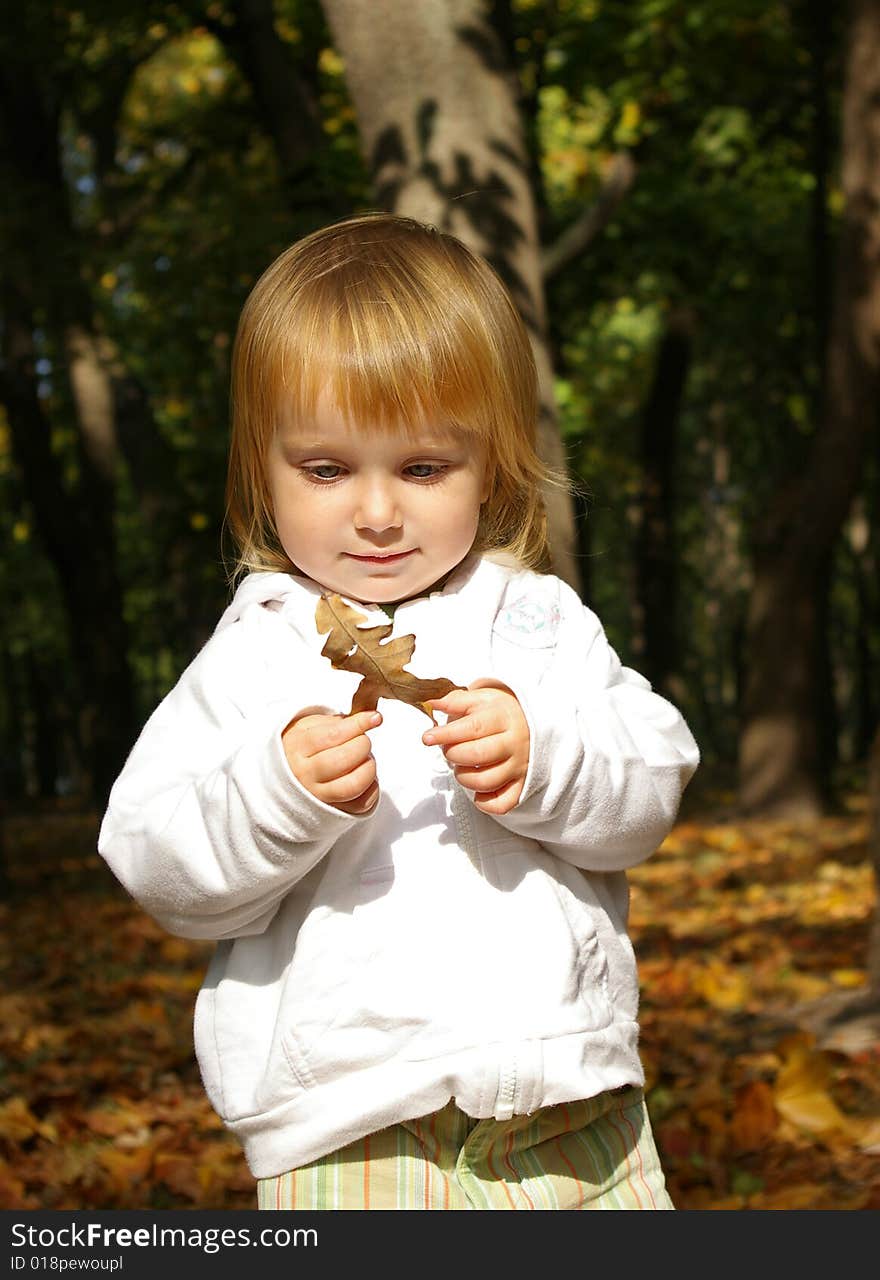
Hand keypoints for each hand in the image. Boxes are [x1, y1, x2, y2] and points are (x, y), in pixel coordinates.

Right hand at [282, 710, 381, 815]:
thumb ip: (340, 721)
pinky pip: (362, 803)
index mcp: (297, 749)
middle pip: (344, 760)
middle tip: (362, 742)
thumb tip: (373, 718)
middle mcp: (304, 775)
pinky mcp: (334, 812)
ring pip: (353, 785)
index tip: (374, 718)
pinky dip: (372, 787)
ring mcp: (318, 797)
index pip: (333, 736)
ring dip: (368, 768)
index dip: (358, 725)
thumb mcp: (312, 727)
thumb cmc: (304, 748)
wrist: (288, 776)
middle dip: (363, 745)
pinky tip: (364, 776)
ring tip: (364, 760)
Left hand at [422, 684, 529, 814]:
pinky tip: (477, 791)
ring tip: (461, 767)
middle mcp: (514, 743)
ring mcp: (519, 767)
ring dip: (464, 777)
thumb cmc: (499, 713)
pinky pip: (502, 804)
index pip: (472, 728)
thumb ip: (455, 701)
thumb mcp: (480, 699)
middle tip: (449, 750)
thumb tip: (431, 704)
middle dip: (454, 754)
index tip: (427, 737)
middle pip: (478, 755)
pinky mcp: (522, 786)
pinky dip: (485, 803)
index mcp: (503, 718)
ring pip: (486, 781)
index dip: (446, 734)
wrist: (530, 723)